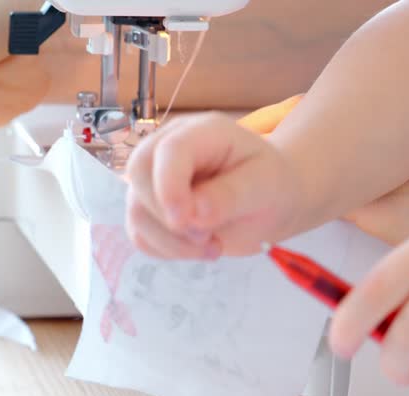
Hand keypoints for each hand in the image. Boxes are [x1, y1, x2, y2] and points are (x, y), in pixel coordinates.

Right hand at [124, 112, 304, 258]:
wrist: (270, 202)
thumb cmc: (271, 185)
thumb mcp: (265, 187)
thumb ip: (231, 196)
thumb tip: (194, 212)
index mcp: (203, 133)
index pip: (169, 150)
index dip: (169, 186)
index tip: (185, 222)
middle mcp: (170, 148)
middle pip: (138, 174)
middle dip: (167, 218)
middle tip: (208, 239)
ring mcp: (156, 178)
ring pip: (136, 211)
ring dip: (171, 242)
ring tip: (213, 247)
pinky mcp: (151, 208)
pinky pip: (140, 234)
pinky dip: (166, 250)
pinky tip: (198, 248)